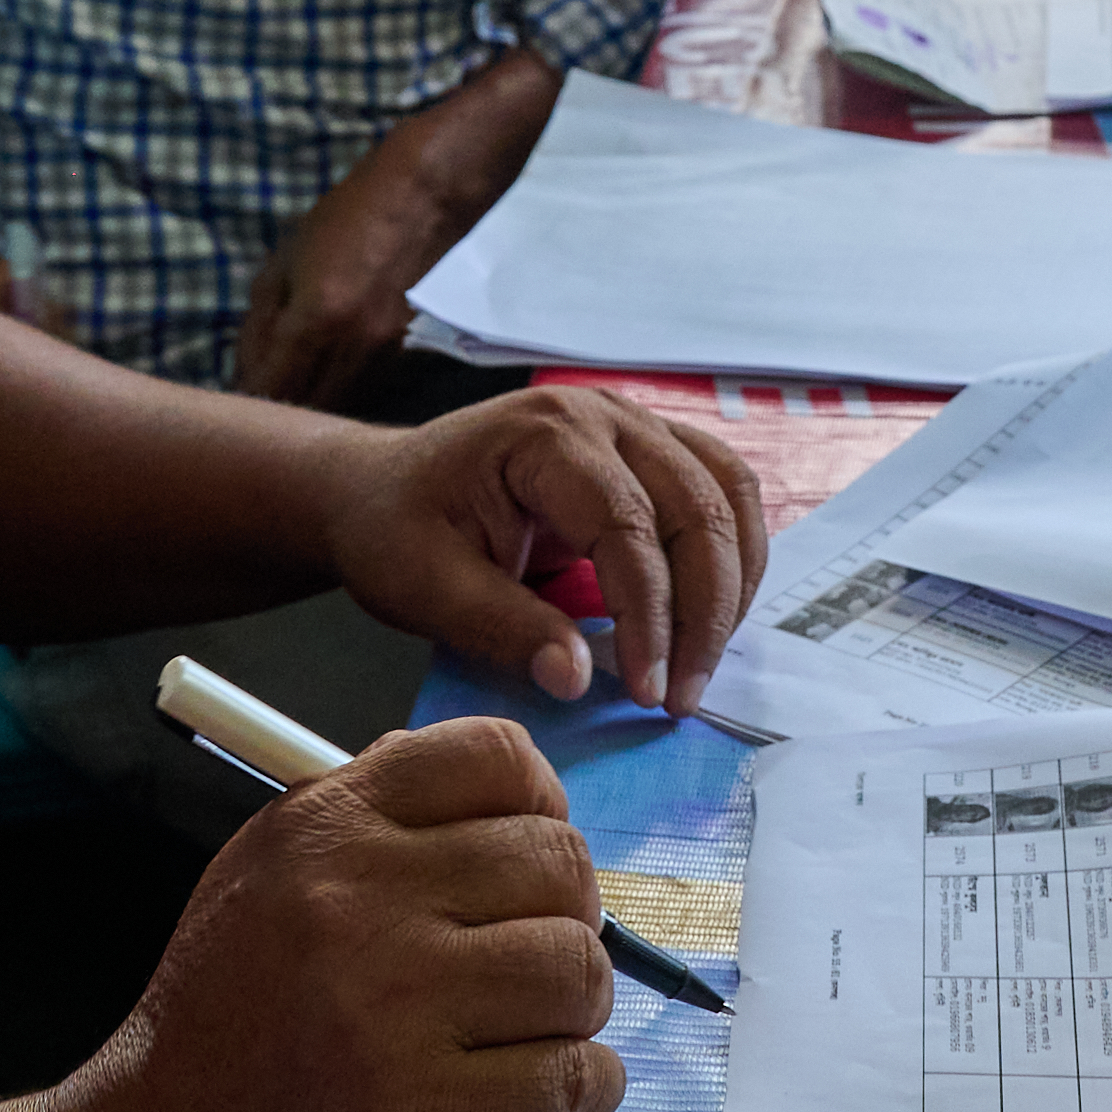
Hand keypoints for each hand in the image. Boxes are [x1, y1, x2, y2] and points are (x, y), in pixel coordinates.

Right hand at [45, 717, 624, 1111]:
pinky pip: (582, 1081)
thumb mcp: (261, 882)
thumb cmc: (218, 1031)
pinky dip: (586, 1094)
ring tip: (523, 1041)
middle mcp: (362, 905)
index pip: (496, 758)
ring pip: (582, 974)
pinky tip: (535, 1104)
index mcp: (324, 831)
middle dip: (569, 920)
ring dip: (574, 1014)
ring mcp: (399, 1018)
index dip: (543, 805)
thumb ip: (368, 820)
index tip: (532, 862)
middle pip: (561, 866)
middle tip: (527, 972)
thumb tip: (504, 782)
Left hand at [238, 183, 431, 411]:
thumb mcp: (285, 261)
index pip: (272, 389)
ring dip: (309, 402)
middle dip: (277, 405)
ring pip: (336, 406)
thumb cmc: (344, 219)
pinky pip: (361, 390)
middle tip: (259, 391)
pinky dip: (337, 390)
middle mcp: (352, 349)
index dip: (249, 398)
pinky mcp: (403, 355)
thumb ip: (260, 322)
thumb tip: (244, 370)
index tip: (234, 395)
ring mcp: (383, 356)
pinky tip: (324, 371)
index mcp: (316, 320)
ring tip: (289, 381)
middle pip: (305, 409)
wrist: (422, 200)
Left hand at [321, 382, 772, 711]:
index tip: (648, 694)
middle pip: (698, 508)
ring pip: (729, 496)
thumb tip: (579, 680)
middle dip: (704, 613)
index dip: (649, 616)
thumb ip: (504, 629)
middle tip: (681, 697)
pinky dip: (733, 557)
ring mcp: (635, 424)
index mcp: (546, 435)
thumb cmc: (393, 530)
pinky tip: (711, 616)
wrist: (378, 488)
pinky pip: (724, 491)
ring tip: (699, 665)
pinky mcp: (651, 448)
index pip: (628, 526)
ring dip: (731, 585)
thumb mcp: (425, 587)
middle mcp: (605, 414)